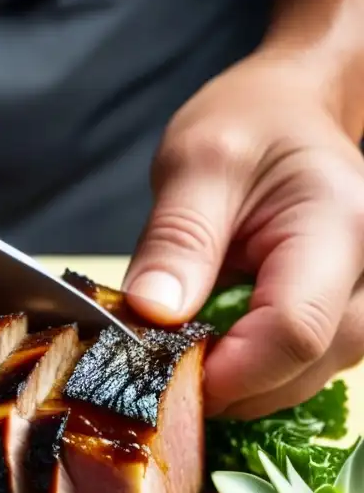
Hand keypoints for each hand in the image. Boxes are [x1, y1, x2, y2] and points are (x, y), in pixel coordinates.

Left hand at [122, 51, 363, 419]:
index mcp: (338, 225)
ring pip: (306, 376)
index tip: (161, 374)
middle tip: (160, 365)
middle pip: (305, 366)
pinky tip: (213, 346)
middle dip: (227, 383)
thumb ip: (177, 240)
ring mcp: (363, 297)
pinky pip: (301, 366)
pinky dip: (251, 369)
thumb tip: (151, 314)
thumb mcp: (195, 164)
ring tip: (185, 348)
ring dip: (239, 380)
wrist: (287, 109)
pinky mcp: (345, 314)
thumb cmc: (248, 123)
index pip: (293, 331)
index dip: (225, 371)